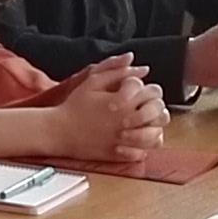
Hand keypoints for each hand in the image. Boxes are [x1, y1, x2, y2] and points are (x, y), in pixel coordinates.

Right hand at [46, 64, 167, 162]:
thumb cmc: (74, 106)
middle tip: (145, 104)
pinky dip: (144, 146)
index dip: (146, 87)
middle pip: (158, 110)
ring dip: (154, 126)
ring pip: (155, 133)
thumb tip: (138, 65)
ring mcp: (124, 138)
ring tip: (146, 122)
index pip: (150, 89)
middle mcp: (126, 119)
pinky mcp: (119, 153)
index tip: (135, 89)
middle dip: (155, 104)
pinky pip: (143, 152)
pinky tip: (137, 137)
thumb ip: (117, 69)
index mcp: (121, 100)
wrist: (59, 131)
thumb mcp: (92, 81)